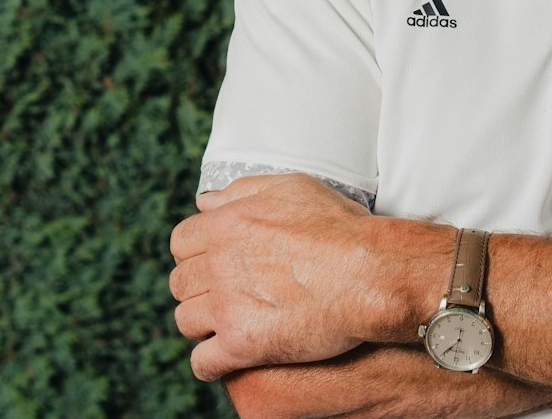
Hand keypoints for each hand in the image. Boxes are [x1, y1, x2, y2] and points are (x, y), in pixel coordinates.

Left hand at [168, 174, 392, 380]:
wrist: (371, 273)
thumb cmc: (341, 229)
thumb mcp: (292, 188)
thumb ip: (242, 191)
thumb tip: (206, 201)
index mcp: (226, 225)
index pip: (181, 242)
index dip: (195, 254)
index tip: (209, 264)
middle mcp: (219, 263)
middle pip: (181, 282)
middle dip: (197, 290)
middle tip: (221, 296)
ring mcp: (227, 305)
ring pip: (186, 321)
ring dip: (203, 325)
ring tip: (225, 326)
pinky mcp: (242, 344)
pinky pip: (204, 361)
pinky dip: (210, 363)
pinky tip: (225, 359)